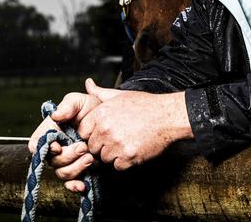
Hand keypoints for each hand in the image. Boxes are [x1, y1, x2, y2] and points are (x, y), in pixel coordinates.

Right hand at [27, 81, 101, 191]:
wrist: (112, 120)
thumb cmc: (92, 109)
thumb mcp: (81, 101)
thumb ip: (68, 105)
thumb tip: (55, 115)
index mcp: (51, 132)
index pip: (36, 144)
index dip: (43, 148)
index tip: (57, 146)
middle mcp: (56, 149)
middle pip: (52, 161)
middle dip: (68, 155)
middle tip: (83, 146)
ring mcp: (67, 161)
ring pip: (62, 173)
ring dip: (76, 168)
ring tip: (90, 157)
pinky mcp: (78, 170)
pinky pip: (71, 183)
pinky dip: (75, 186)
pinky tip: (83, 185)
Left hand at [78, 80, 192, 170]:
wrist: (167, 116)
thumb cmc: (145, 105)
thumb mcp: (120, 95)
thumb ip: (100, 92)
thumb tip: (87, 84)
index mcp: (101, 114)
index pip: (83, 132)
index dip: (92, 133)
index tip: (103, 131)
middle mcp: (106, 129)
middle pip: (92, 147)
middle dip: (103, 145)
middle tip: (118, 137)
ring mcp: (117, 144)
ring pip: (104, 158)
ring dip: (114, 154)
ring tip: (127, 141)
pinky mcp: (128, 156)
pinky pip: (118, 166)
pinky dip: (125, 161)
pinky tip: (133, 149)